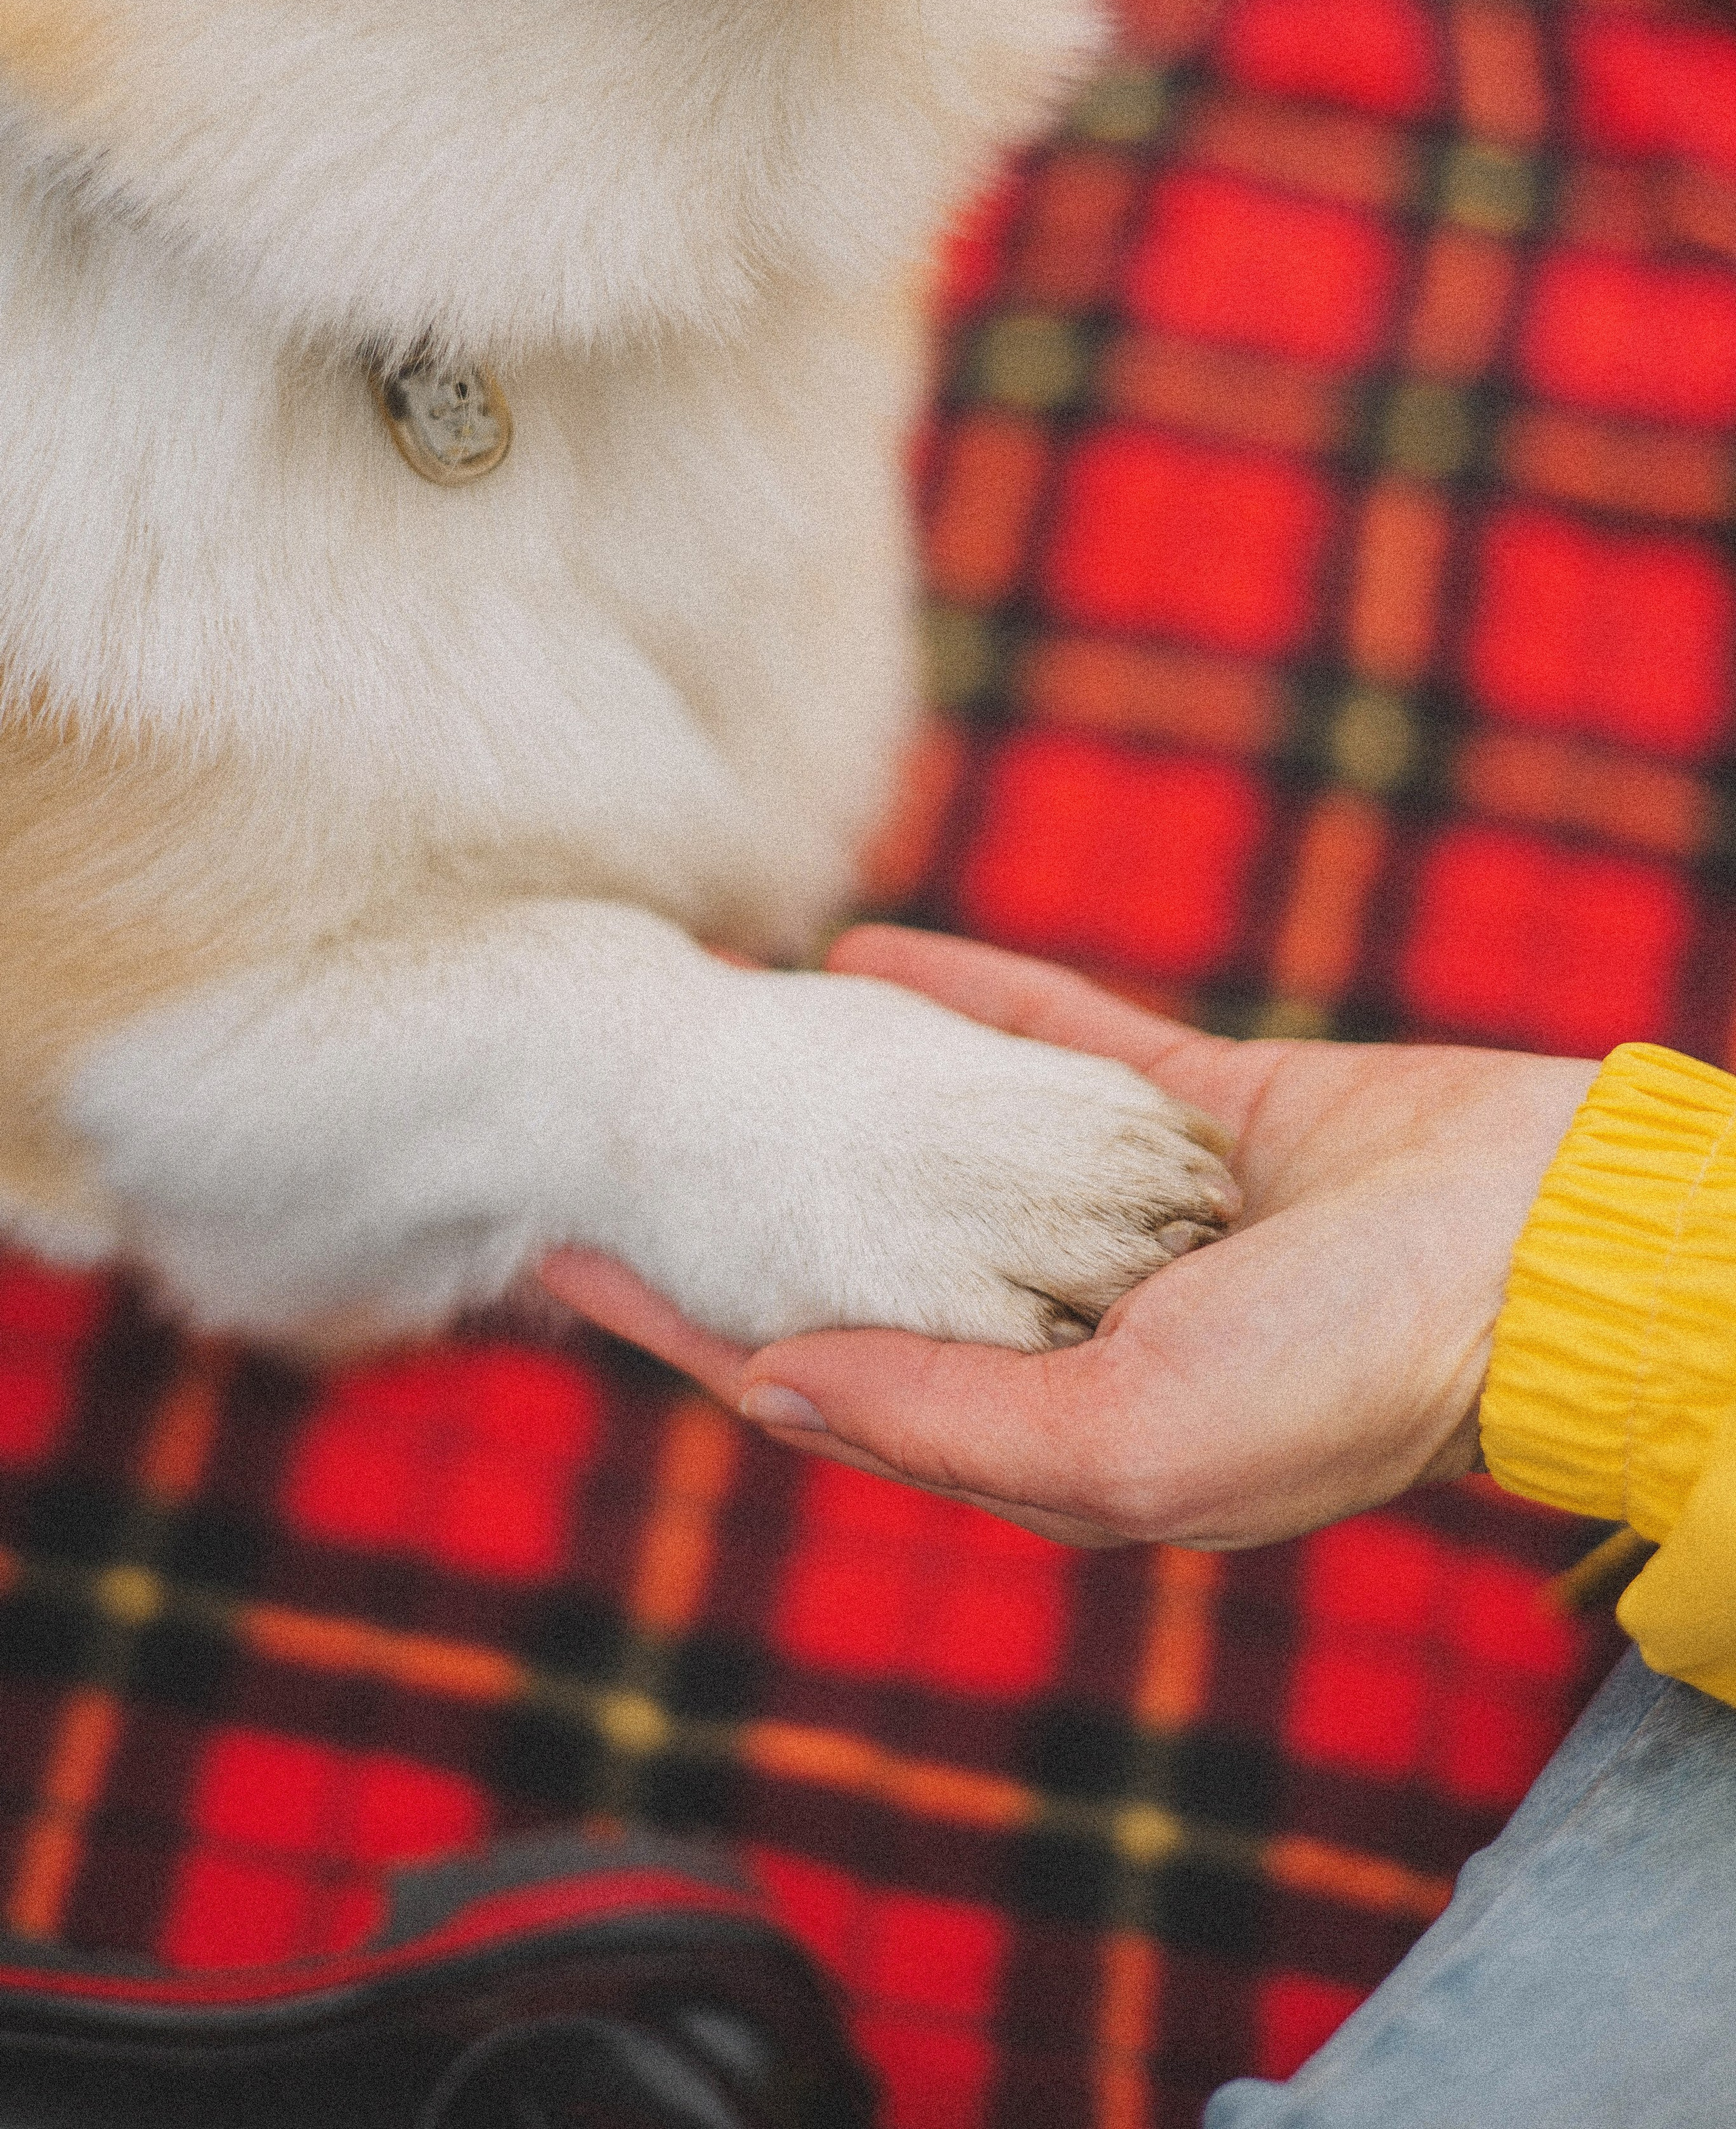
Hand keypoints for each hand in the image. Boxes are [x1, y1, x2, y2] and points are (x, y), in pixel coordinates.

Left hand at [541, 928, 1594, 1548]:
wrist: (1552, 1254)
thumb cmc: (1352, 1371)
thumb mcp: (1127, 1435)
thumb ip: (943, 1415)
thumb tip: (769, 1383)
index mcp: (1047, 1433)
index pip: (820, 1373)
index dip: (687, 1323)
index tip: (564, 1254)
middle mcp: (1073, 1328)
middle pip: (866, 1258)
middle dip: (745, 1209)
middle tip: (617, 1137)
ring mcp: (1134, 1218)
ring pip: (947, 1148)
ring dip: (843, 1100)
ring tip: (729, 1039)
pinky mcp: (1193, 1116)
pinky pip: (1045, 1047)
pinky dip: (959, 1002)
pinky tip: (862, 956)